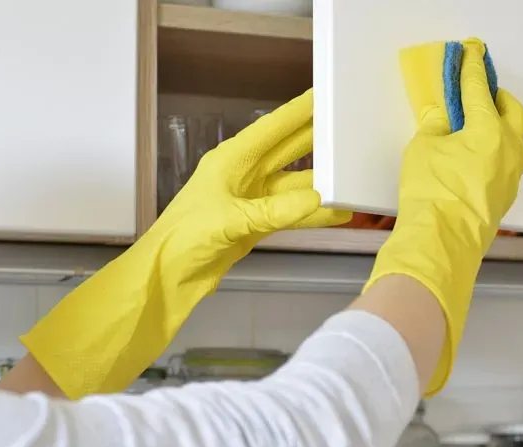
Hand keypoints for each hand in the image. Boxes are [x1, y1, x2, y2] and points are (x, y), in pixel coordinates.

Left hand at [21, 90, 348, 398]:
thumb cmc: (186, 239)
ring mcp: (253, 198)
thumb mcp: (230, 221)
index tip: (324, 94)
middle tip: (348, 122)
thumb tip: (319, 200)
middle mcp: (245, 173)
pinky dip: (314, 214)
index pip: (271, 129)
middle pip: (288, 149)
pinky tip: (339, 212)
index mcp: (231, 160)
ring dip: (322, 182)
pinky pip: (293, 212)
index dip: (298, 111)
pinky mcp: (259, 221)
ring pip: (295, 183)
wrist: (168, 277)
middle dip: (317, 136)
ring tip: (354, 173)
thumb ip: (275, 211)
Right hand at [365, 39, 522, 394]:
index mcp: (490, 131)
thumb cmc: (432, 194)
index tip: (470, 58)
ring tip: (478, 124)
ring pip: (515, 140)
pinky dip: (497, 151)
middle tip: (479, 92)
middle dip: (497, 98)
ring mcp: (511, 177)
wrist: (441, 243)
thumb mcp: (423, 149)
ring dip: (500, 126)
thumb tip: (443, 120)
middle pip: (512, 112)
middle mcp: (509, 151)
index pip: (480, 92)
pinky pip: (508, 163)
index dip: (471, 72)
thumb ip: (436, 127)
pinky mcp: (505, 197)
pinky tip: (477, 155)